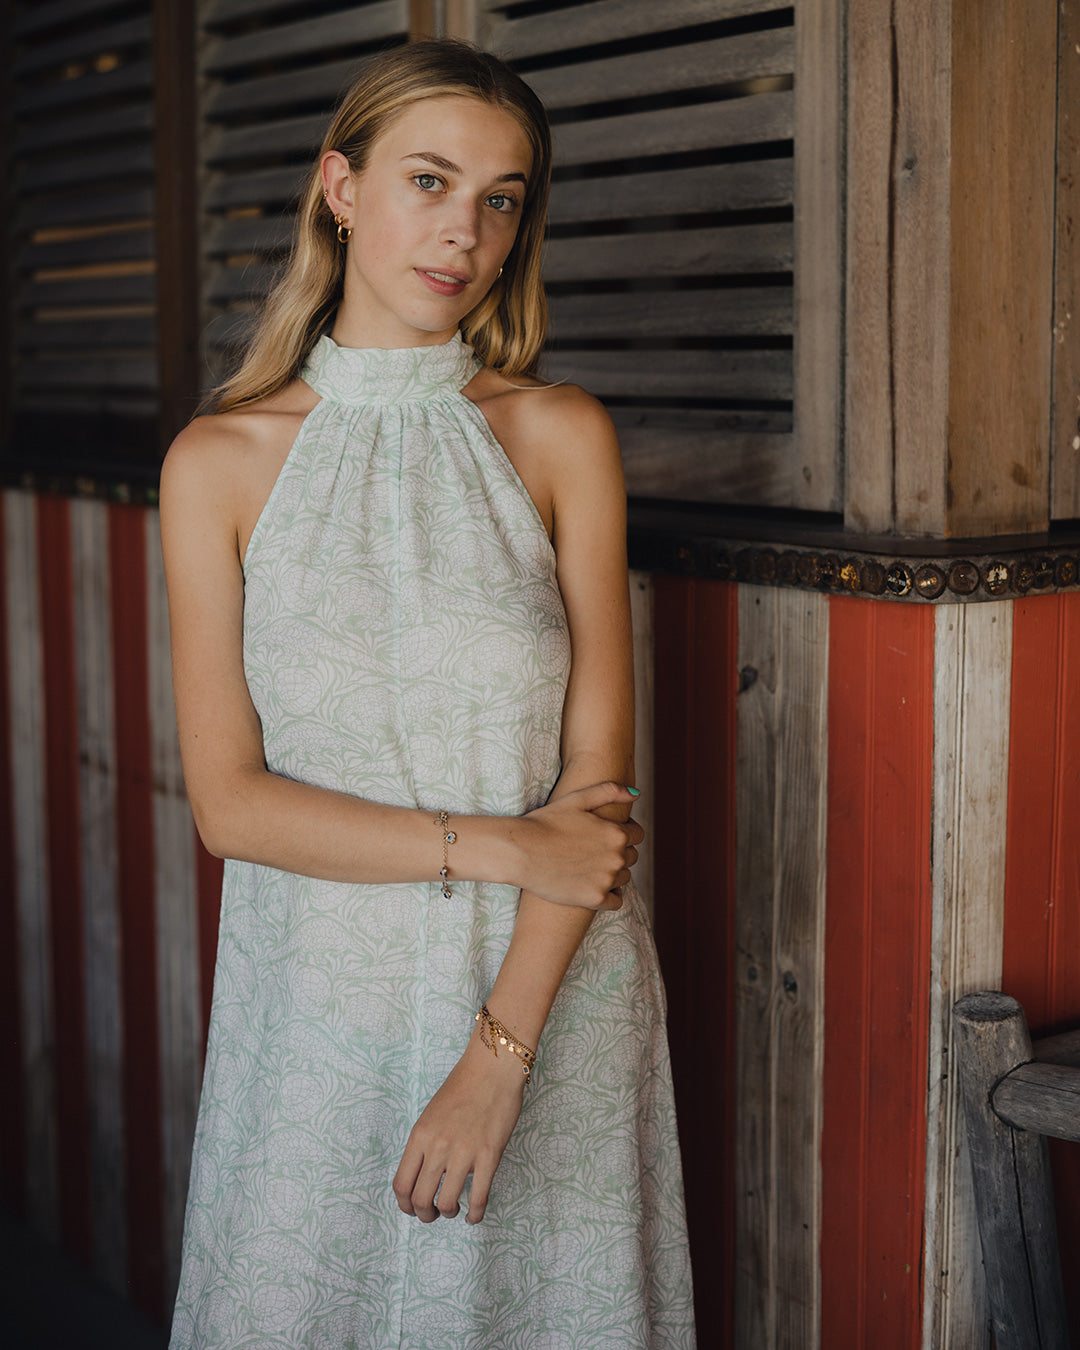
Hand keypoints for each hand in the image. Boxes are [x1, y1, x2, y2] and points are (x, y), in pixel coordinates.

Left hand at [392, 1030, 525, 1223]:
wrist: (493, 1068)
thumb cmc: (463, 1086)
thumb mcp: (431, 1114)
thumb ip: (425, 1143)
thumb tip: (424, 1173)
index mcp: (419, 1136)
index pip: (401, 1184)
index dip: (404, 1204)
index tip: (412, 1208)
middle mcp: (437, 1147)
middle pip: (420, 1199)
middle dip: (425, 1214)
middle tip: (433, 1214)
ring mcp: (463, 1153)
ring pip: (447, 1203)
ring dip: (448, 1213)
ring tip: (453, 1210)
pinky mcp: (488, 1156)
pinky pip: (479, 1198)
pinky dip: (475, 1214)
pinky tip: (474, 1216)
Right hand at [513, 781, 642, 910]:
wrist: (519, 852)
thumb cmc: (544, 822)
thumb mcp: (577, 799)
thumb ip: (609, 791)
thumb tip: (637, 793)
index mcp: (616, 833)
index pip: (637, 835)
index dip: (624, 833)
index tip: (606, 836)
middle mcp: (616, 857)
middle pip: (631, 857)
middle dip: (617, 853)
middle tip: (593, 852)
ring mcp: (606, 880)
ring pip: (623, 878)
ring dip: (613, 874)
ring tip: (589, 868)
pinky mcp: (594, 899)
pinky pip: (616, 902)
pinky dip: (609, 896)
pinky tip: (593, 887)